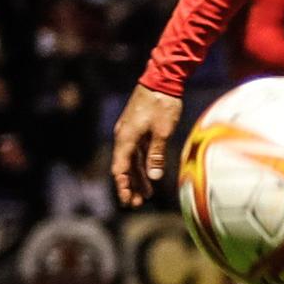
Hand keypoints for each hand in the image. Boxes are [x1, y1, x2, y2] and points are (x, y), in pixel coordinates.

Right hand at [111, 83, 182, 206]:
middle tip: (136, 204)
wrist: (162, 79)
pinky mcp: (137, 129)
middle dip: (130, 186)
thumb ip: (156, 155)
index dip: (123, 186)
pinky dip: (142, 165)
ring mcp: (130, 132)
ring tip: (145, 195)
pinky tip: (149, 176)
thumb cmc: (162, 104)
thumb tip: (153, 177)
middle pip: (124, 167)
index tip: (127, 200)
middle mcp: (124, 136)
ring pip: (131, 160)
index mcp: (126, 138)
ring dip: (137, 177)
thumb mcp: (162, 132)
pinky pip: (137, 152)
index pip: (120, 168)